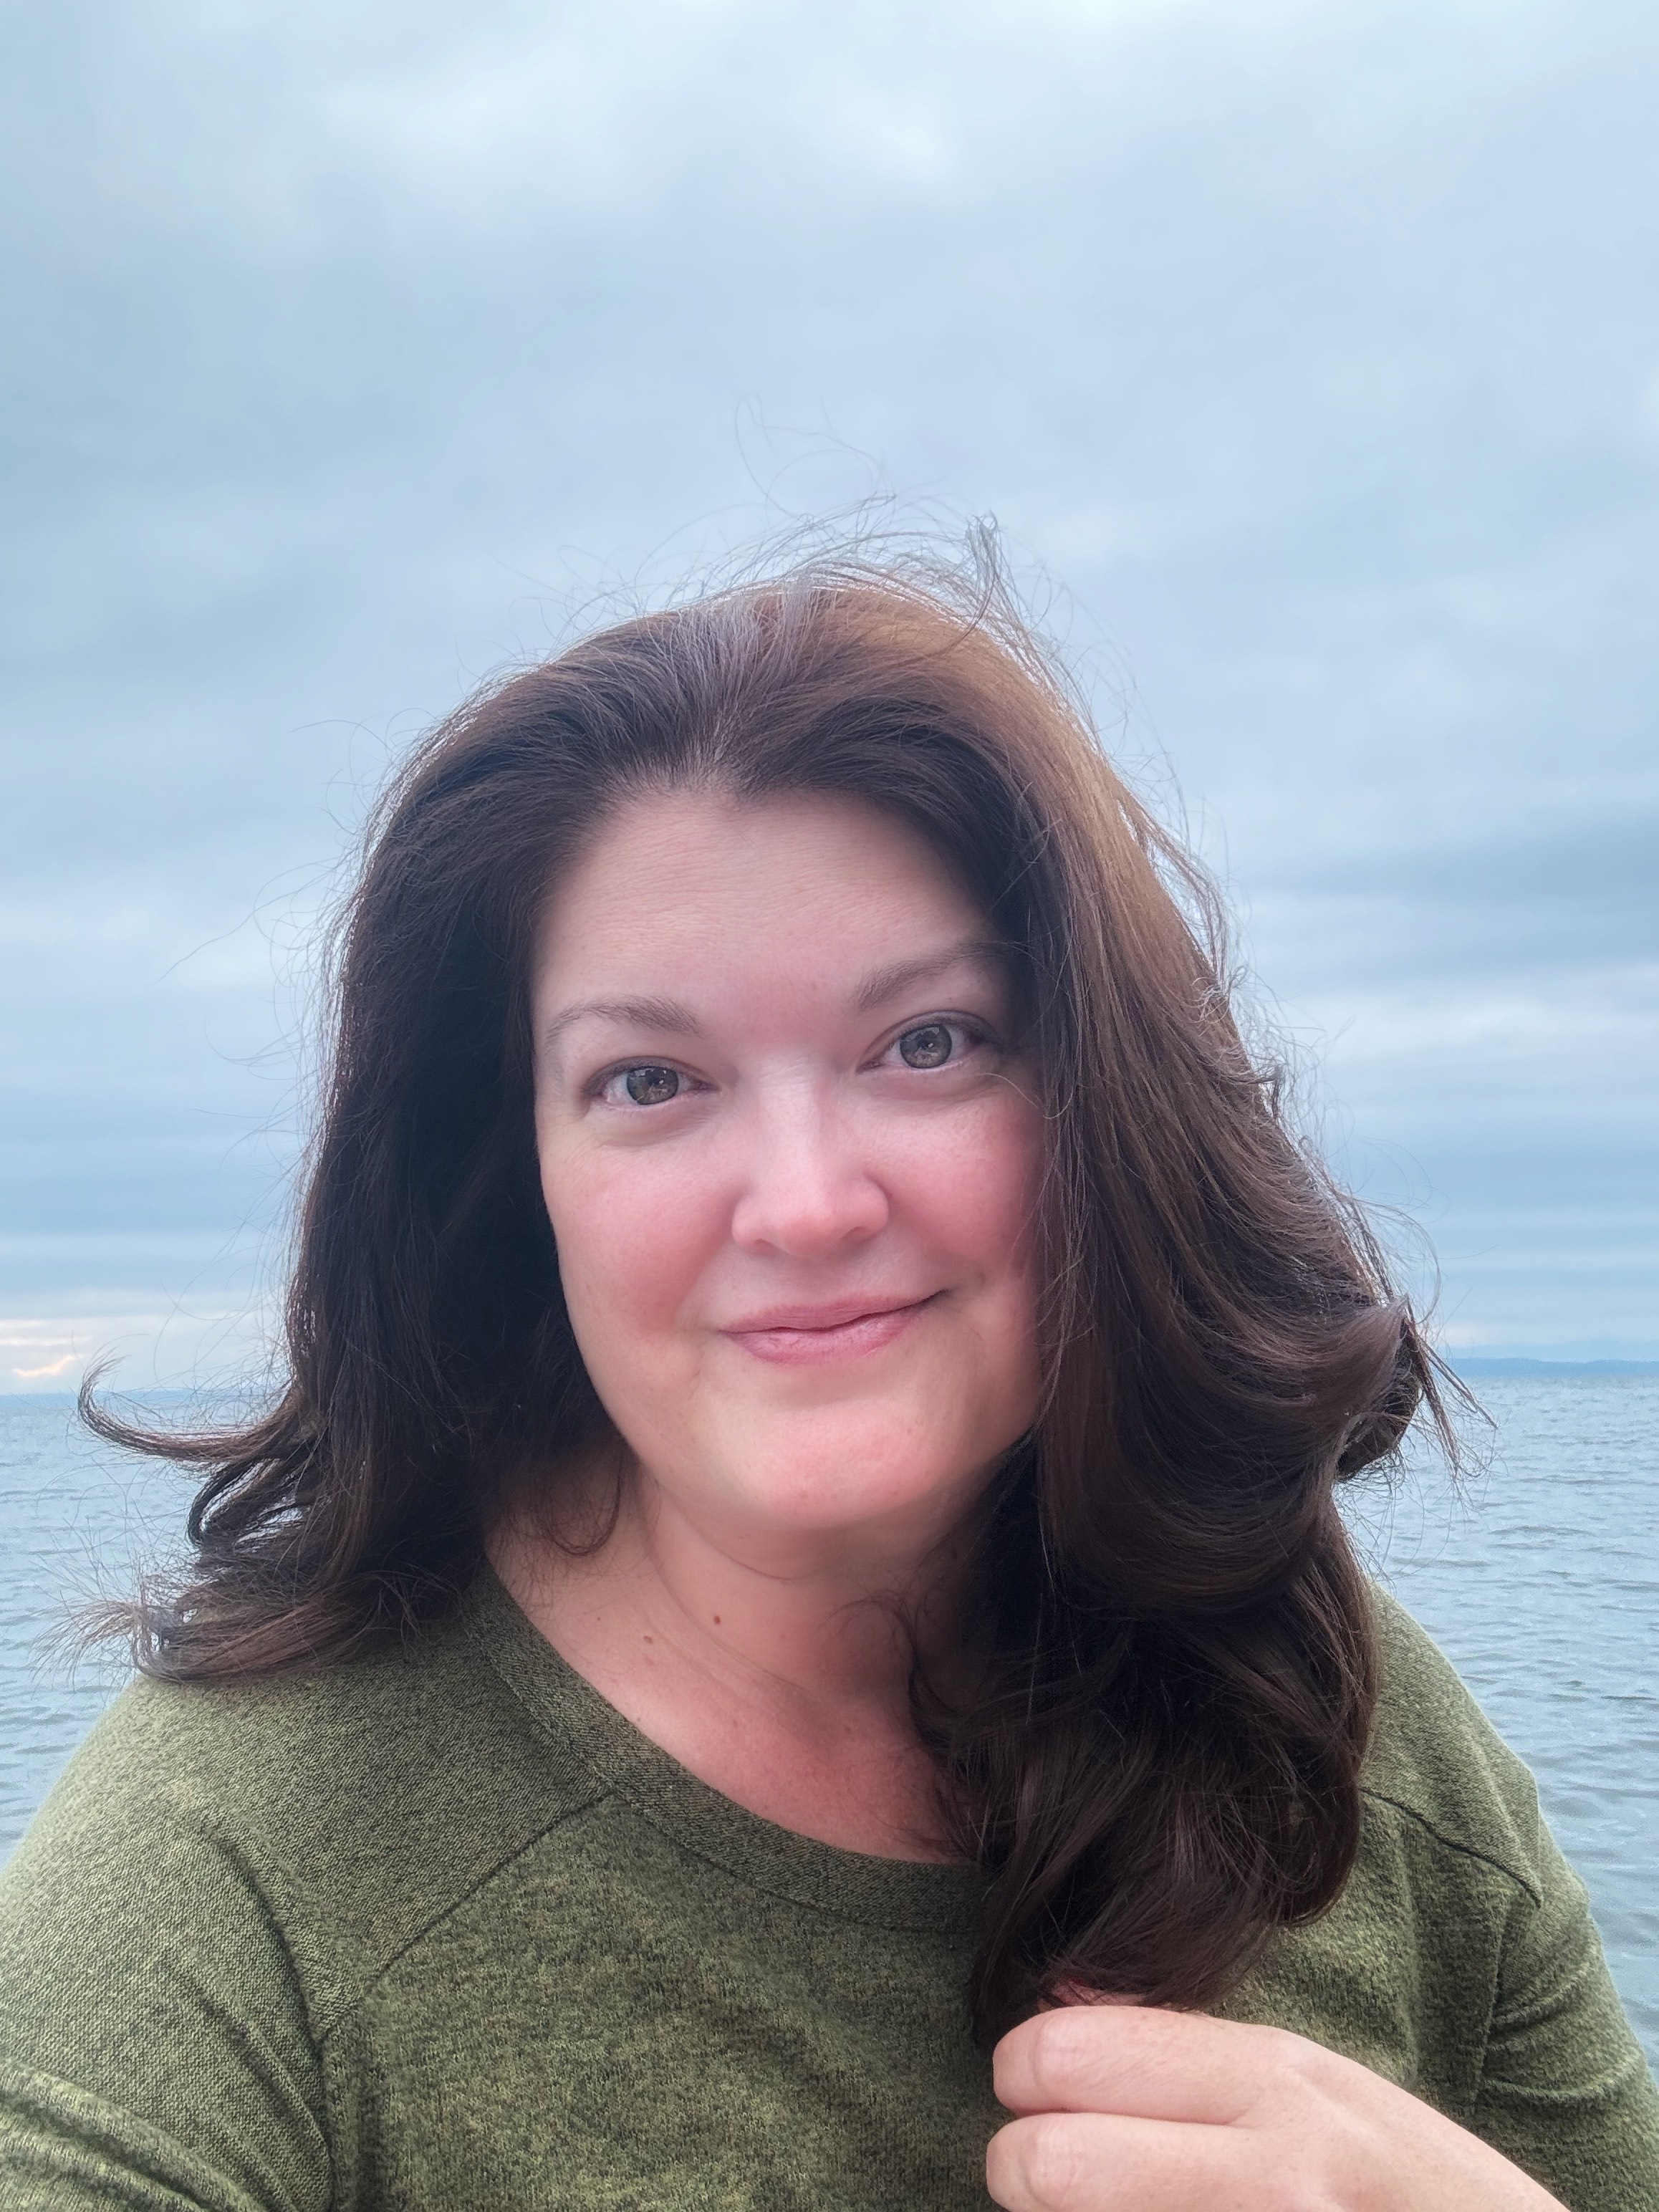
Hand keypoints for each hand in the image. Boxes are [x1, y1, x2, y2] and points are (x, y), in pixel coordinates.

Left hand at [987, 2004, 1565, 2211]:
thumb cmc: (1404, 2193)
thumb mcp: (1322, 2090)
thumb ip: (1191, 2051)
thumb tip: (1055, 2000)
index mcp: (1274, 2083)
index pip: (1065, 2054)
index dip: (1022, 2074)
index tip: (1034, 2096)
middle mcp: (1269, 2173)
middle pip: (1044, 2164)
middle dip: (1019, 2170)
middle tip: (1041, 2178)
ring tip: (1108, 2211)